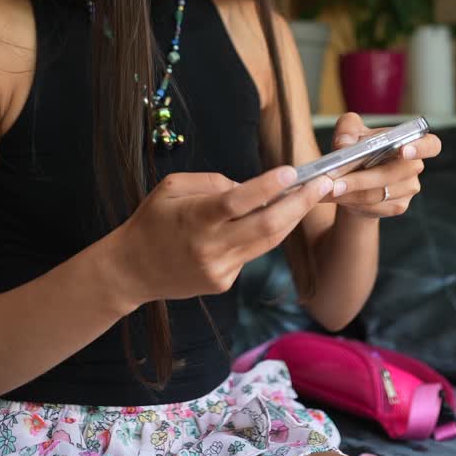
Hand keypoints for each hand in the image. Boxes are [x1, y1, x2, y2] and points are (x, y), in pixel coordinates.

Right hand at [114, 166, 333, 305]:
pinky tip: (262, 220)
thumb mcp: (172, 187)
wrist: (131, 270)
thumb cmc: (152, 220)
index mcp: (195, 218)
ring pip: (267, 242)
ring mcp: (219, 269)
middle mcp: (210, 247)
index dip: (267, 187)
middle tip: (324, 184)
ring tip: (311, 195)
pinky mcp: (224, 283)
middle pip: (266, 226)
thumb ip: (213, 182)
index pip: (238, 202)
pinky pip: (250, 253)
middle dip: (300, 204)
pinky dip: (260, 235)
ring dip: (292, 218)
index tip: (292, 172)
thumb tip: (252, 187)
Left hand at [325, 112, 440, 218]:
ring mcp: (408, 189)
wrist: (354, 178)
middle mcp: (414, 167)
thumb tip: (345, 144)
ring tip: (326, 189)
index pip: (431, 145)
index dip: (421, 148)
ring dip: (350, 193)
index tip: (403, 150)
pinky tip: (335, 198)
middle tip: (333, 182)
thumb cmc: (356, 149)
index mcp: (410, 142)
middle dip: (360, 179)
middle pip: (391, 174)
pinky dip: (351, 202)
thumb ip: (346, 130)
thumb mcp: (348, 132)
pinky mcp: (397, 206)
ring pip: (378, 193)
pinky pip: (374, 207)